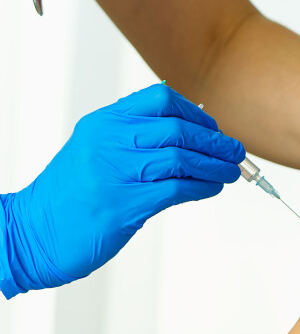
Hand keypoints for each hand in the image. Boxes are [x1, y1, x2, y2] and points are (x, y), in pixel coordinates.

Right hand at [0, 84, 244, 298]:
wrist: (31, 234)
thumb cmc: (72, 196)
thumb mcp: (97, 152)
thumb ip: (137, 138)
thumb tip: (194, 132)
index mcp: (104, 123)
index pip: (161, 99)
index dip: (196, 113)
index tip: (213, 128)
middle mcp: (108, 141)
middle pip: (178, 128)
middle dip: (215, 140)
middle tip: (235, 152)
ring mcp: (114, 173)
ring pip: (181, 158)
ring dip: (215, 165)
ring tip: (231, 172)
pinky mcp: (121, 205)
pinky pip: (176, 189)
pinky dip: (202, 187)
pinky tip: (212, 189)